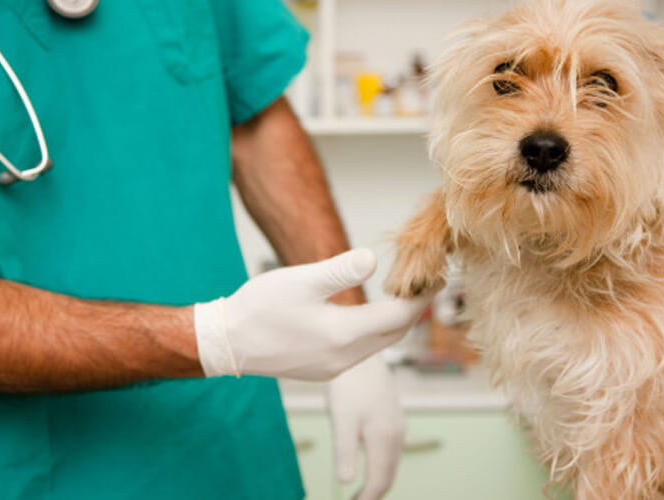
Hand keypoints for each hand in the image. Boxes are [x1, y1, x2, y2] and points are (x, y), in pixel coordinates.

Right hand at [193, 249, 431, 380]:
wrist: (227, 343)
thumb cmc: (259, 308)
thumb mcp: (301, 280)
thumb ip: (340, 270)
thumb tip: (373, 258)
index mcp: (344, 334)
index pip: (398, 317)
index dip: (421, 297)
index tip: (436, 277)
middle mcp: (344, 357)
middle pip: (394, 334)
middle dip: (413, 310)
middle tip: (426, 284)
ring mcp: (333, 368)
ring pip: (378, 345)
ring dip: (393, 323)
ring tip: (402, 297)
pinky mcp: (322, 370)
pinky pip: (360, 352)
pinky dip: (373, 333)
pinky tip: (367, 318)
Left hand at [329, 356, 403, 499]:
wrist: (362, 353)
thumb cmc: (349, 385)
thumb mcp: (342, 419)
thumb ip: (345, 451)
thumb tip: (345, 481)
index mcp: (384, 439)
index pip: (379, 481)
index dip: (367, 499)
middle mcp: (396, 434)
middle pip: (388, 475)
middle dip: (373, 493)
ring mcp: (397, 425)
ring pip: (390, 462)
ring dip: (377, 479)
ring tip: (358, 490)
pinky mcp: (393, 416)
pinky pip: (390, 449)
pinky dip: (380, 463)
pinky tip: (365, 461)